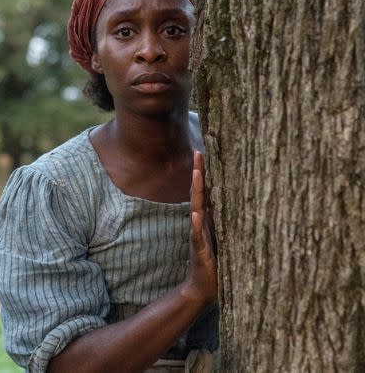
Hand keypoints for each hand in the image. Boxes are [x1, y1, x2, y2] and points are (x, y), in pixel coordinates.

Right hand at [183, 150, 217, 304]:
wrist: (201, 289)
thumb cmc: (216, 266)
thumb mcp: (227, 241)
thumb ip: (230, 225)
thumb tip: (247, 208)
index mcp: (207, 221)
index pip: (206, 192)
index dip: (205, 173)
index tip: (205, 153)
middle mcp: (200, 224)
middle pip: (198, 193)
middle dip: (198, 173)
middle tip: (198, 153)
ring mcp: (197, 236)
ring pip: (196, 208)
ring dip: (196, 191)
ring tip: (197, 174)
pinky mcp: (199, 250)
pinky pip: (197, 234)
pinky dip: (196, 223)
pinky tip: (195, 212)